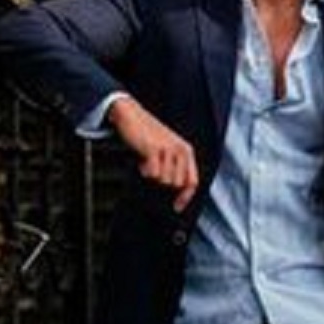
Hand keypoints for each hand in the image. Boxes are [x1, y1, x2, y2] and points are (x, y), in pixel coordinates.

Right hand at [108, 96, 198, 212]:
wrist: (132, 115)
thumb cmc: (149, 136)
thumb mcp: (168, 150)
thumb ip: (176, 167)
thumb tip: (176, 193)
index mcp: (186, 151)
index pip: (192, 181)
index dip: (185, 197)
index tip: (177, 208)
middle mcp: (181, 149)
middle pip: (176, 184)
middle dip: (164, 182)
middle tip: (154, 170)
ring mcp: (168, 149)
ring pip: (164, 180)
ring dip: (153, 175)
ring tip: (148, 162)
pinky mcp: (154, 149)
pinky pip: (152, 173)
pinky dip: (144, 170)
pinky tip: (142, 160)